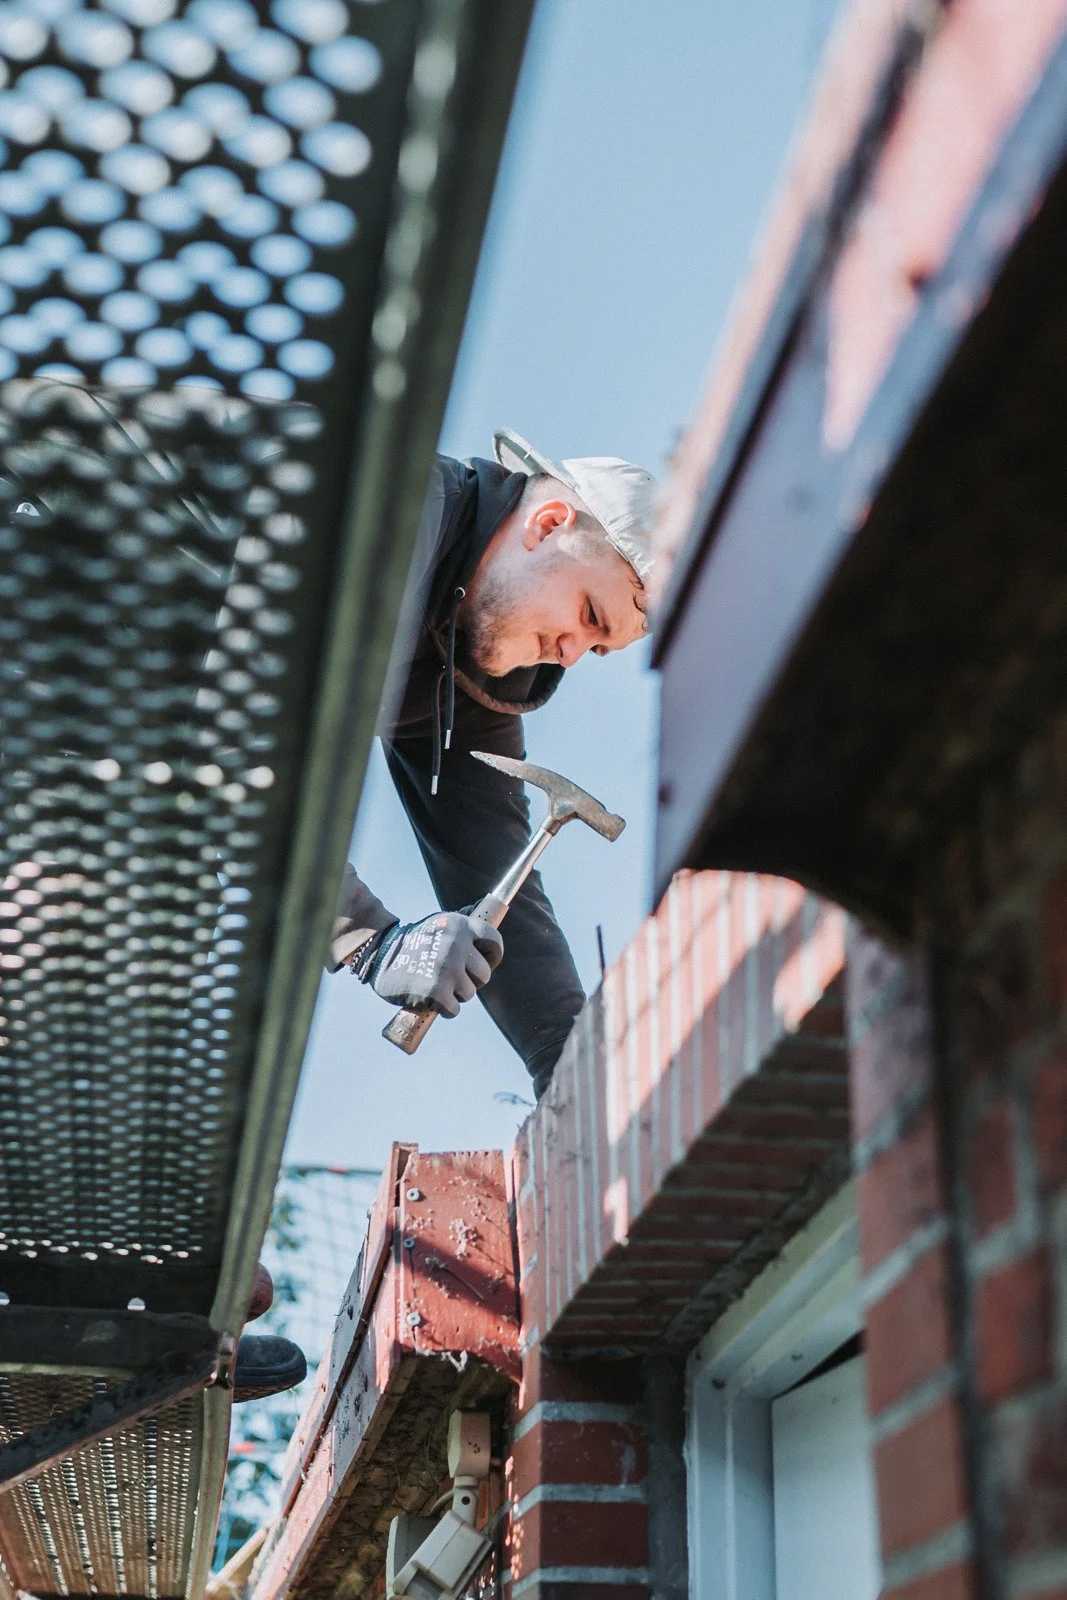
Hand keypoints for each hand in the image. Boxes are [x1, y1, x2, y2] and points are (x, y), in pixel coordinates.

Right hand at [359, 909, 503, 1016]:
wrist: (378, 956)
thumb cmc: (411, 944)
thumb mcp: (439, 926)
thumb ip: (462, 933)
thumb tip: (487, 945)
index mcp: (460, 925)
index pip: (494, 941)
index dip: (492, 955)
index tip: (483, 962)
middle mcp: (457, 945)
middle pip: (484, 974)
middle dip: (471, 980)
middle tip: (451, 978)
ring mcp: (447, 968)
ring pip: (469, 993)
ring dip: (456, 995)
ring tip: (437, 987)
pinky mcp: (436, 991)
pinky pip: (454, 1009)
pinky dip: (444, 1010)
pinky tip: (432, 1001)